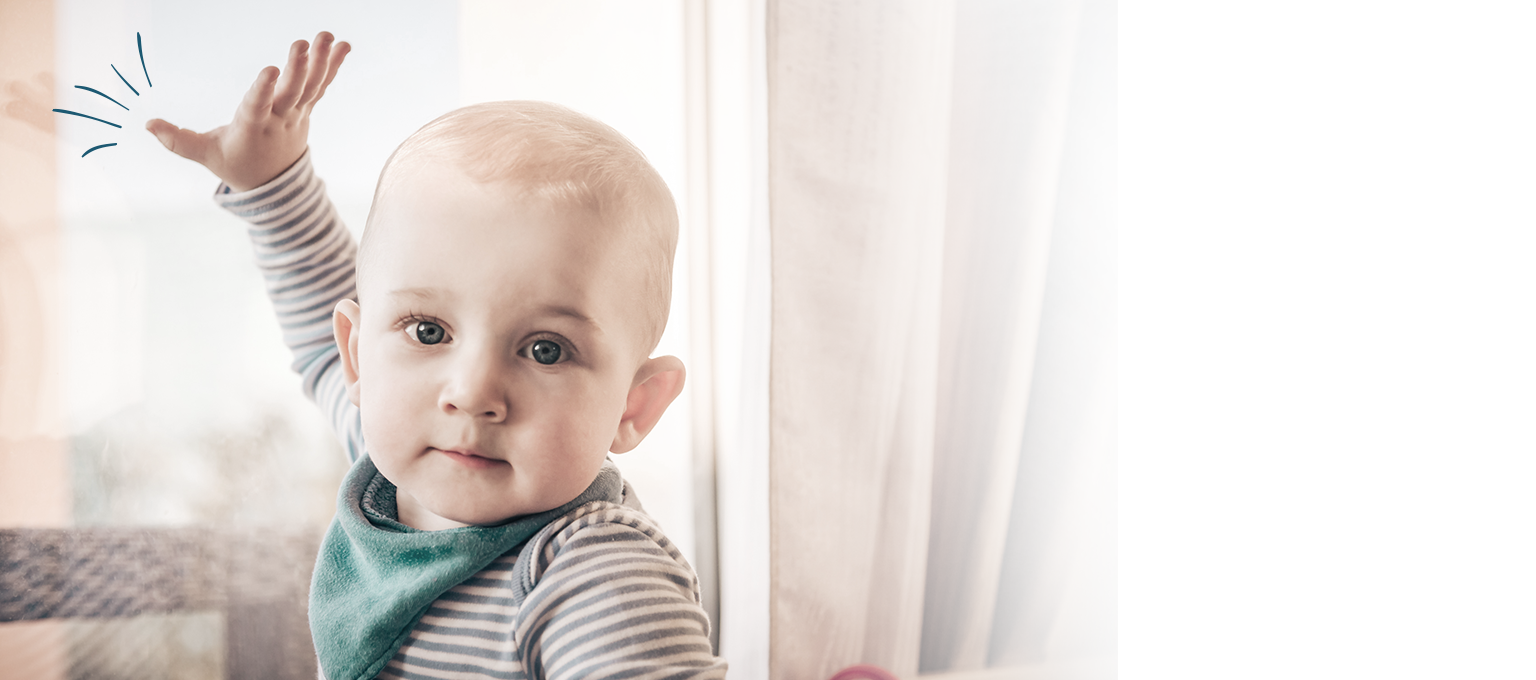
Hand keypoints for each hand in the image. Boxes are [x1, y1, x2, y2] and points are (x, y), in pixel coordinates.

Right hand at [147, 32, 349, 191]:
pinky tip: (345, 45)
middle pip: (291, 93)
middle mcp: (278, 119)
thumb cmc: (235, 163)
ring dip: (322, 61)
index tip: (272, 68)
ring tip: (328, 35)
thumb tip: (147, 124)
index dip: (264, 88)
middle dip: (298, 69)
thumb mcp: (206, 154)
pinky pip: (322, 87)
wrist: (273, 186)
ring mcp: (296, 114)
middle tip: (302, 43)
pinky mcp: (306, 109)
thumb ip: (178, 140)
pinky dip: (333, 67)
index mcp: (251, 127)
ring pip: (311, 87)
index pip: (257, 106)